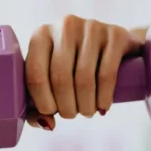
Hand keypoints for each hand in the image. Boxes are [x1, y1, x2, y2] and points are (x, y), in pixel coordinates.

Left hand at [23, 14, 143, 130]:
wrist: (114, 45)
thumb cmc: (75, 66)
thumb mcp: (53, 80)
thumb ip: (39, 107)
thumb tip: (48, 124)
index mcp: (41, 35)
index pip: (35, 74)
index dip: (43, 101)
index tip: (52, 113)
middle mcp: (65, 26)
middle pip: (60, 77)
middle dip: (66, 105)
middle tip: (72, 114)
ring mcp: (92, 27)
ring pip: (84, 77)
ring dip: (85, 104)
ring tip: (87, 111)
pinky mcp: (115, 34)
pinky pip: (107, 73)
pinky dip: (103, 97)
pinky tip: (102, 106)